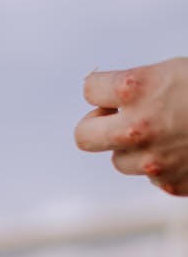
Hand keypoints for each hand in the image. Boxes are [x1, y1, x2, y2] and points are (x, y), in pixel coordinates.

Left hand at [74, 56, 187, 194]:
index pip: (89, 88)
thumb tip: (104, 103)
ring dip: (133, 148)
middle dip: (96, 127)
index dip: (103, 88)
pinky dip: (162, 166)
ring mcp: (152, 161)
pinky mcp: (170, 184)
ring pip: (120, 160)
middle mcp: (136, 127)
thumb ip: (135, 88)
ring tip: (166, 132)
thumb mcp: (173, 72)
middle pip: (84, 136)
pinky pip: (151, 177)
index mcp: (135, 88)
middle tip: (115, 119)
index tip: (117, 91)